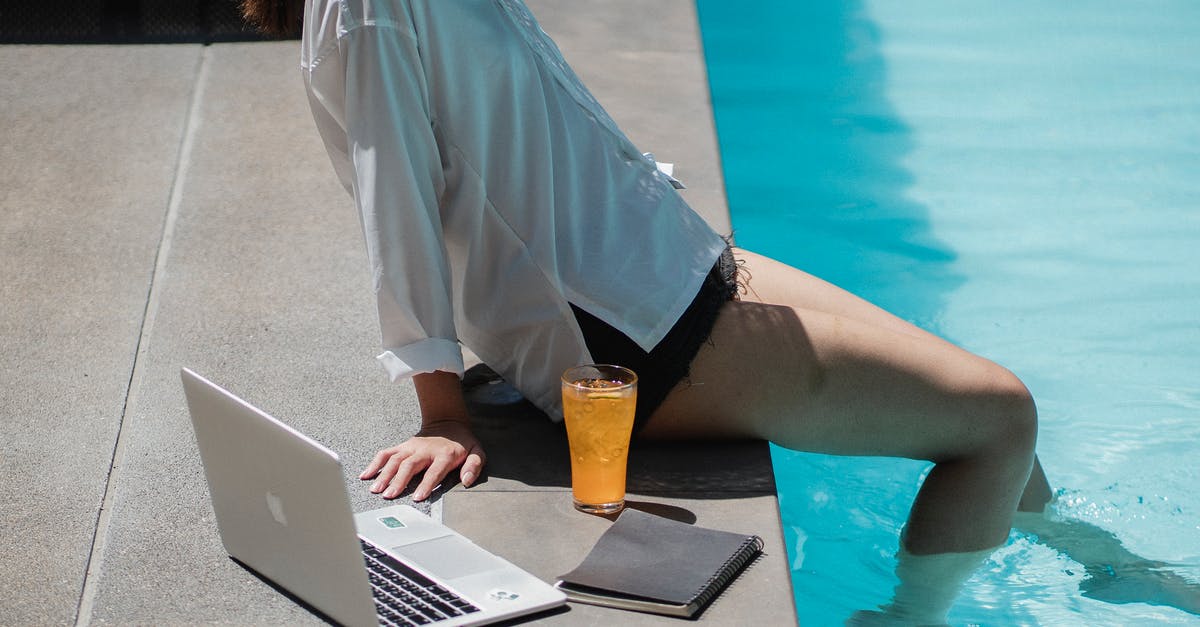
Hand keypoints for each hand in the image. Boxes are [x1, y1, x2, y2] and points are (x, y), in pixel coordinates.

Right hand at [359, 420, 485, 500]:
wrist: (448, 422)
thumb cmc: (463, 442)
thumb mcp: (477, 451)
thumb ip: (474, 466)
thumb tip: (466, 480)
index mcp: (444, 454)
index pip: (434, 472)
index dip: (426, 484)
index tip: (417, 497)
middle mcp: (425, 450)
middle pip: (409, 465)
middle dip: (399, 481)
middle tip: (390, 495)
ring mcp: (411, 447)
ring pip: (395, 460)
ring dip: (384, 475)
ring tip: (376, 490)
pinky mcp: (402, 446)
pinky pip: (386, 453)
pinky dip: (375, 463)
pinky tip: (366, 475)